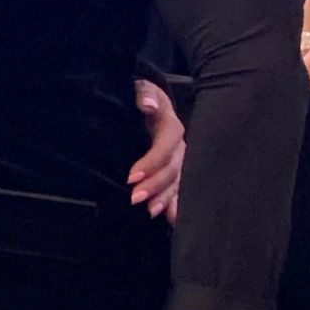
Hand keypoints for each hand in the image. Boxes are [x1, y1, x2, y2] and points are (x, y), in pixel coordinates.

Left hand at [128, 82, 184, 222]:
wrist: (148, 103)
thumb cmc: (142, 97)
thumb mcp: (143, 89)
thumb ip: (145, 94)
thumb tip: (148, 104)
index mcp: (171, 127)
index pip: (165, 147)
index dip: (151, 162)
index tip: (130, 176)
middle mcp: (179, 147)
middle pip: (172, 169)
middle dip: (154, 185)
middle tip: (134, 198)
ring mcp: (179, 162)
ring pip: (177, 183)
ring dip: (164, 198)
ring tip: (151, 212)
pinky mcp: (175, 173)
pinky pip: (178, 191)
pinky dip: (175, 206)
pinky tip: (172, 220)